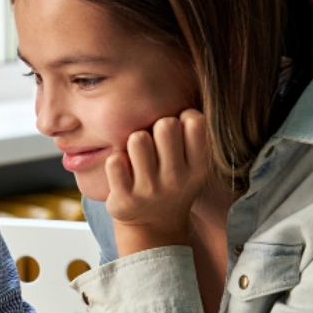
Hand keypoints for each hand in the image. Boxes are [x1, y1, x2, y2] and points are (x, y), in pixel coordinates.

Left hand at [104, 110, 209, 255]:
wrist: (153, 226)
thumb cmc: (169, 182)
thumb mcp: (192, 163)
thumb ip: (189, 134)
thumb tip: (177, 86)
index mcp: (198, 166)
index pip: (194, 120)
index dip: (181, 117)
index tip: (176, 131)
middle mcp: (178, 179)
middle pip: (165, 124)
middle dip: (154, 126)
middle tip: (153, 142)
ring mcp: (151, 190)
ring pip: (138, 138)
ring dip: (133, 142)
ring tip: (136, 156)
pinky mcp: (125, 199)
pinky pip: (114, 160)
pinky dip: (115, 160)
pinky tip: (122, 170)